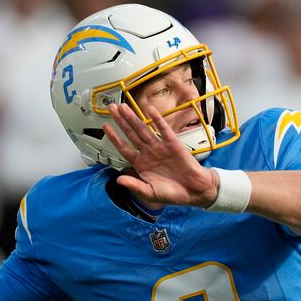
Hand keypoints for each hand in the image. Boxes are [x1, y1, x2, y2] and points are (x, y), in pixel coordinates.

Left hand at [103, 104, 217, 207]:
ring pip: (143, 129)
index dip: (114, 137)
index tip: (106, 127)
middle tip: (111, 108)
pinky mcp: (173, 144)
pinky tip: (150, 111)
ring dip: (133, 118)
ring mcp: (160, 147)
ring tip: (123, 107)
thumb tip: (119, 180)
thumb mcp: (149, 193)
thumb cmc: (172, 193)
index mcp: (141, 164)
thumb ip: (134, 185)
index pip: (124, 148)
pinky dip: (157, 119)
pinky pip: (164, 129)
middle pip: (131, 134)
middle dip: (121, 121)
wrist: (194, 191)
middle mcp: (149, 153)